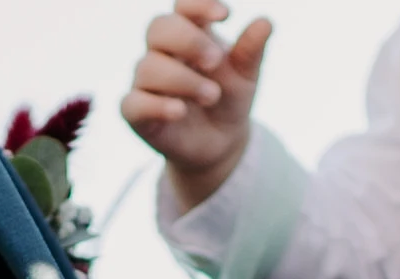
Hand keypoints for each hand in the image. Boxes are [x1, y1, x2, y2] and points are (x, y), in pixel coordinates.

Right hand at [122, 0, 271, 210]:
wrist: (220, 145)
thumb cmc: (228, 100)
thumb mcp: (245, 77)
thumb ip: (251, 51)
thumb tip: (266, 22)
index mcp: (189, 34)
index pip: (183, 7)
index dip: (199, 6)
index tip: (225, 15)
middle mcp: (162, 53)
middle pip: (158, 28)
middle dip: (188, 41)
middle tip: (215, 61)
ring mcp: (147, 82)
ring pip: (148, 67)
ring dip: (183, 80)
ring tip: (212, 96)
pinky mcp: (137, 113)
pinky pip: (133, 103)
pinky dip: (156, 105)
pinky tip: (179, 110)